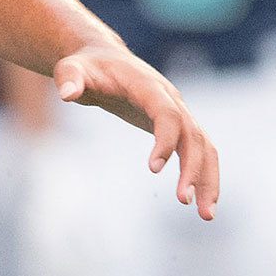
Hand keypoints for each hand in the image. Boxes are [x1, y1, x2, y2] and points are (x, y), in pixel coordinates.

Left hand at [53, 45, 220, 219]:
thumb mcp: (70, 68)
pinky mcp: (178, 126)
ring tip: (206, 216)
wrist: (105, 59)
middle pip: (193, 135)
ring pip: (205, 146)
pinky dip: (205, 177)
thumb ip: (68, 78)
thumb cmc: (87, 67)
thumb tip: (67, 94)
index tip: (153, 169)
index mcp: (148, 86)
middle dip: (194, 168)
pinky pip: (200, 152)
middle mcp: (171, 99)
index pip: (167, 114)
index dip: (165, 139)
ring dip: (208, 180)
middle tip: (184, 202)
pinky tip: (202, 205)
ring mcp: (179, 112)